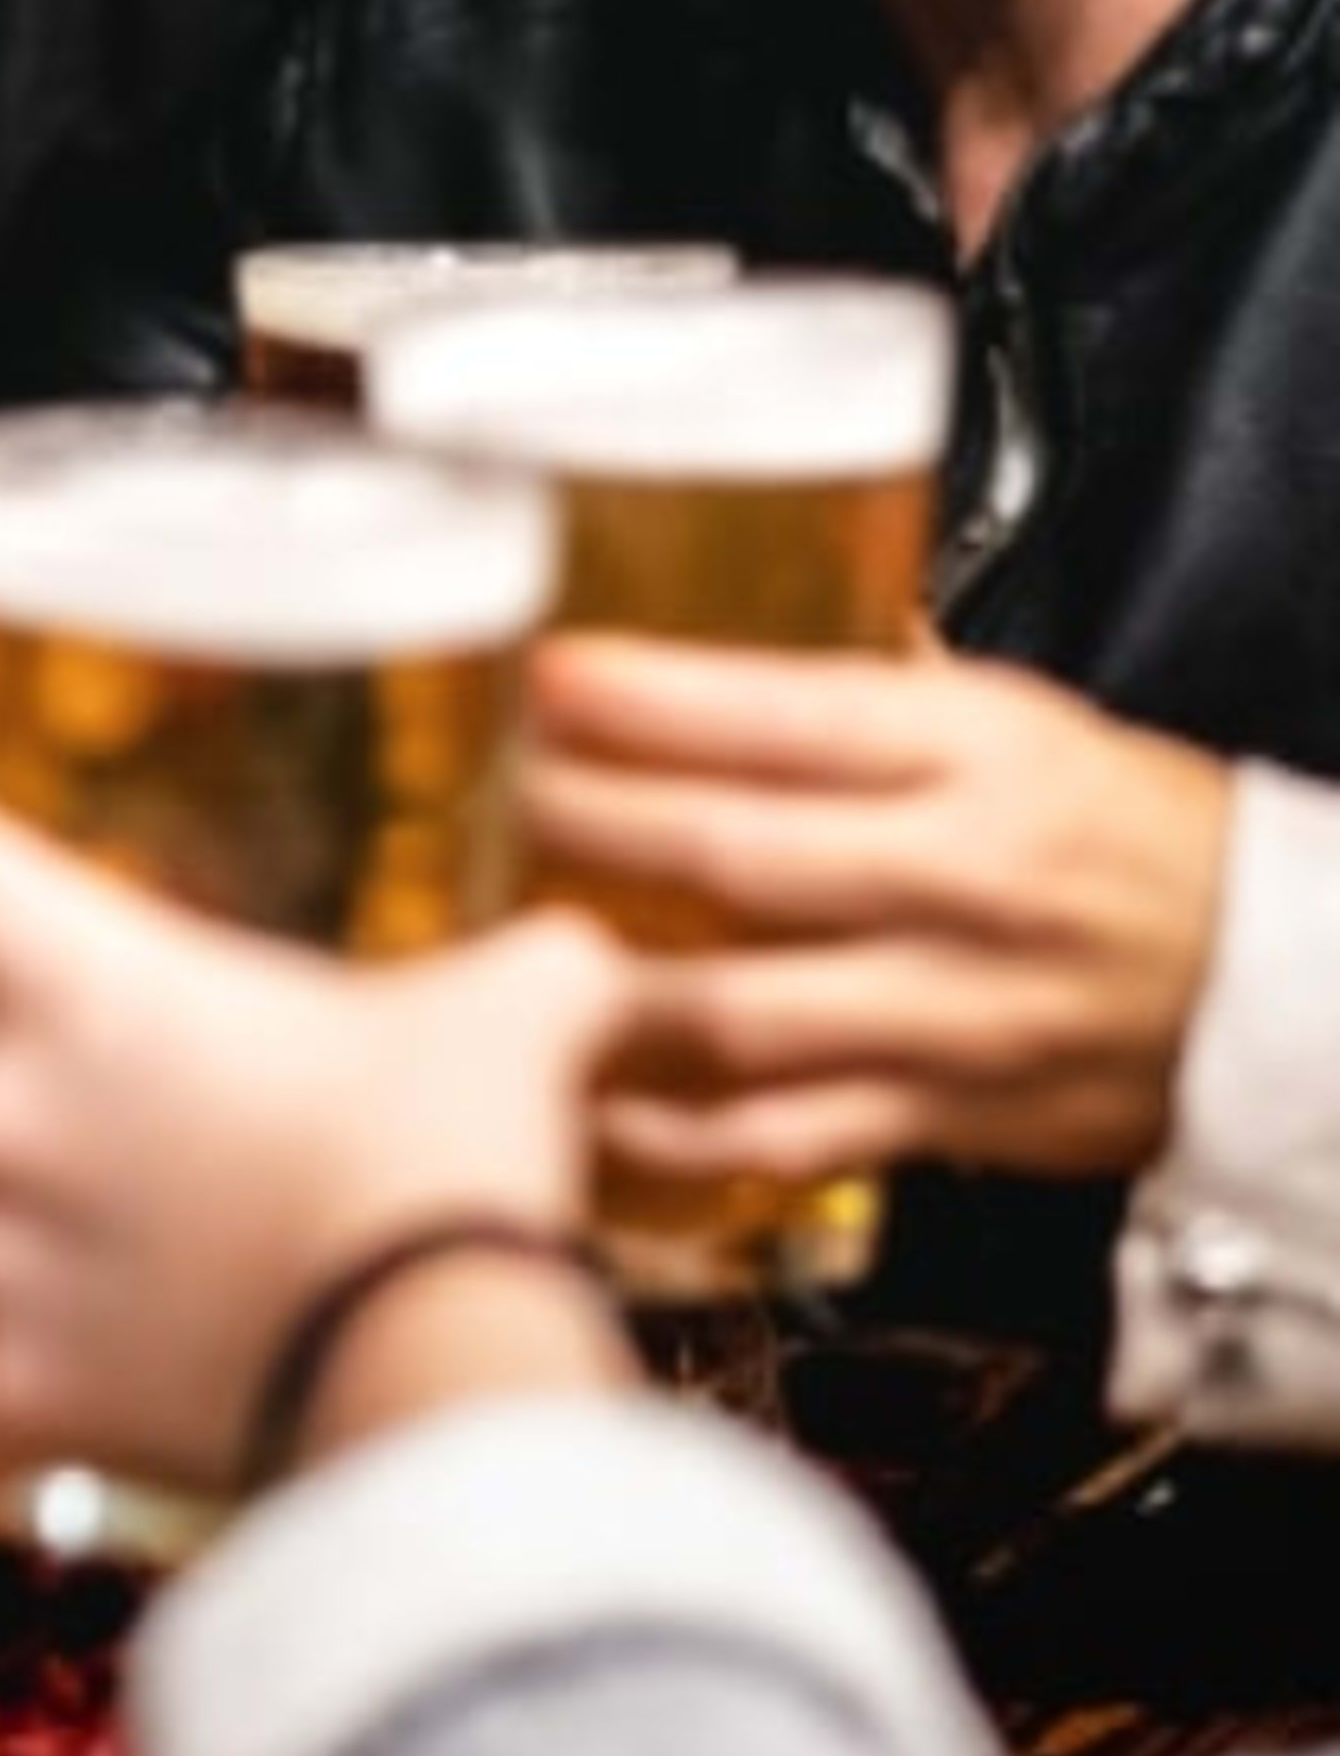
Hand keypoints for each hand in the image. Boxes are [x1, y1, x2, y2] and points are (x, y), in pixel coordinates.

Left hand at [0, 778, 627, 1494]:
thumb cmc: (447, 1170)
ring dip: (2, 1214)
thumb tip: (579, 953)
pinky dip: (42, 1368)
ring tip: (133, 1233)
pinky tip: (142, 1359)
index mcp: (83, 980)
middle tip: (92, 1088)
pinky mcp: (13, 1391)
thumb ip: (524, 963)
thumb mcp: (511, 1018)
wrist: (440, 1383)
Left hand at [524, 638, 1231, 1188]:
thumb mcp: (1023, 725)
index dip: (653, 698)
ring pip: (745, 1007)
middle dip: (591, 823)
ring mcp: (952, 1009)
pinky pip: (785, 1133)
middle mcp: (964, 879)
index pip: (792, 716)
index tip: (549, 677)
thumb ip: (876, 692)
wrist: (1272, 983)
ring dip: (607, 986)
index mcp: (980, 758)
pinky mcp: (944, 1116)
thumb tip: (733, 622)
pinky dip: (676, 1130)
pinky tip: (589, 1100)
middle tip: (493, 797)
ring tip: (503, 951)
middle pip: (739, 854)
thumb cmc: (1132, 836)